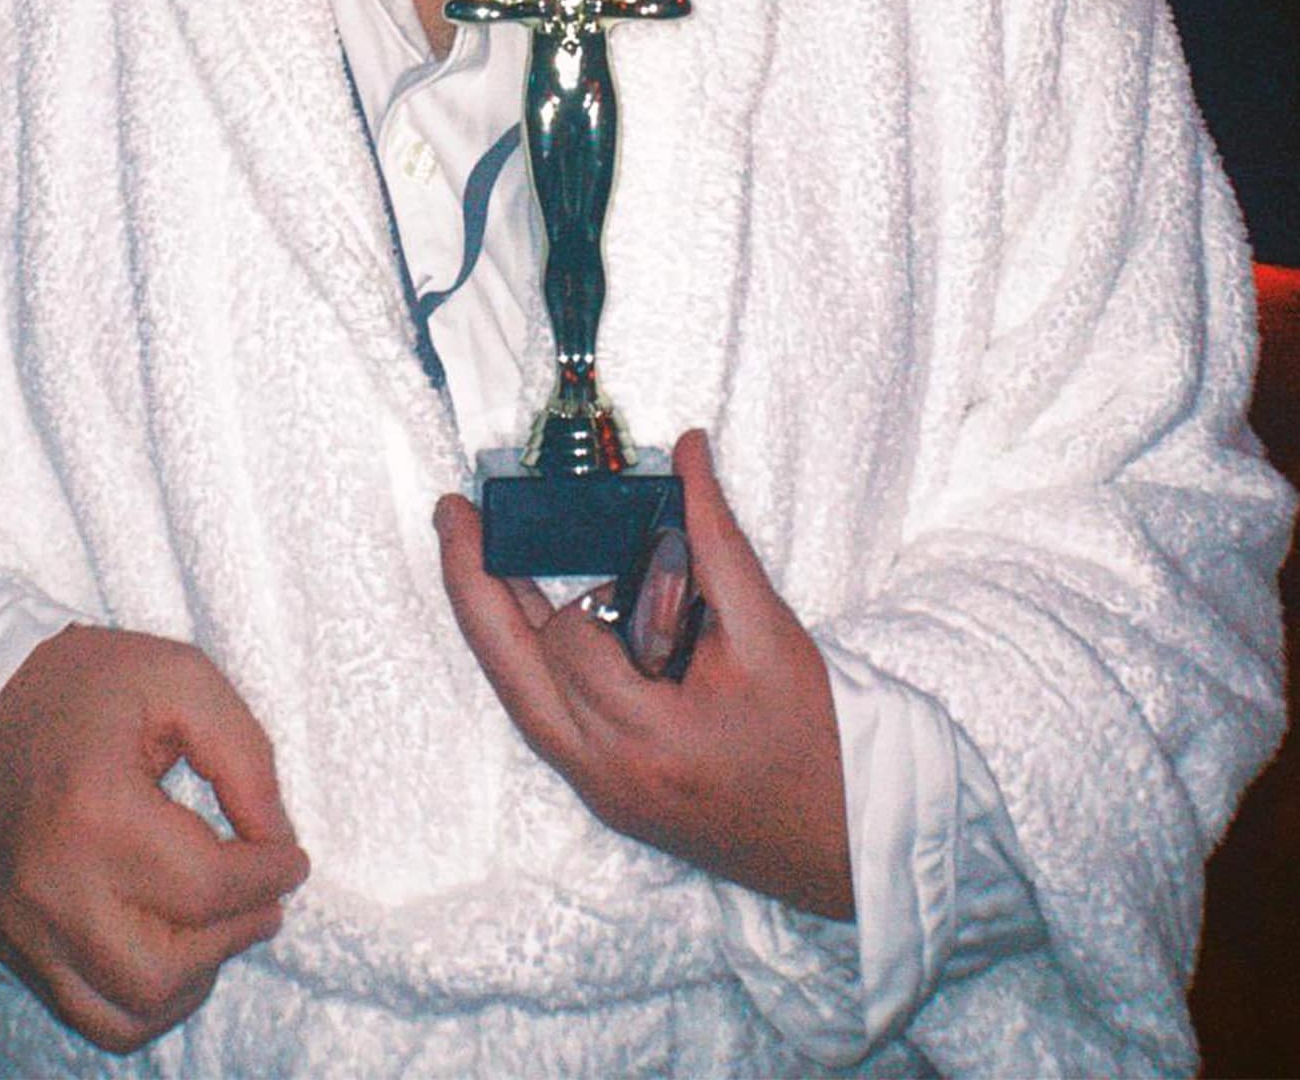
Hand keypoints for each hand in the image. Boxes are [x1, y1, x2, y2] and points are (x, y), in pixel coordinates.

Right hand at [0, 625, 310, 1052]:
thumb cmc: (98, 684)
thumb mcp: (185, 680)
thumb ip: (245, 757)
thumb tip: (275, 839)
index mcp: (92, 809)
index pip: (205, 886)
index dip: (269, 877)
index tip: (291, 858)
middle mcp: (49, 884)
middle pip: (164, 969)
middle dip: (235, 936)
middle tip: (264, 897)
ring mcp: (24, 924)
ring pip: (128, 1010)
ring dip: (195, 977)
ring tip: (221, 923)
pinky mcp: (14, 944)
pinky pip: (90, 1014)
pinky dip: (146, 1002)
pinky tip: (176, 949)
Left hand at [435, 429, 852, 917]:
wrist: (849, 846)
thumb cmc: (818, 746)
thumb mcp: (771, 632)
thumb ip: (717, 537)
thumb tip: (688, 453)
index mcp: (645, 738)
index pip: (575, 637)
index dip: (595, 580)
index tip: (622, 538)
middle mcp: (603, 774)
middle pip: (507, 669)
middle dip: (471, 585)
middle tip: (451, 513)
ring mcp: (597, 792)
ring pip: (515, 695)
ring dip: (496, 624)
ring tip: (475, 552)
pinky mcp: (603, 796)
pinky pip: (543, 717)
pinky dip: (530, 662)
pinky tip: (527, 614)